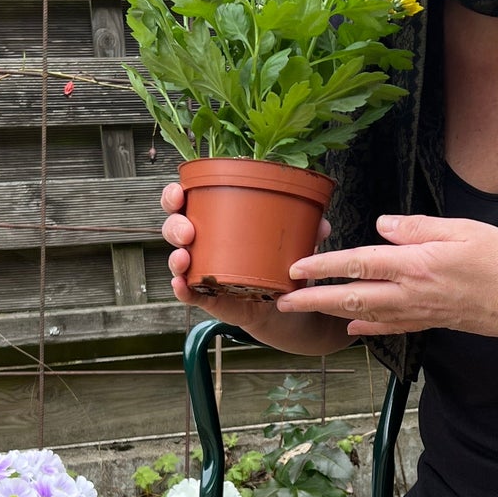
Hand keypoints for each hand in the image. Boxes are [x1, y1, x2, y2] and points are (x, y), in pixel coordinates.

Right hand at [159, 180, 342, 351]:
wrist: (280, 303)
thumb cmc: (277, 261)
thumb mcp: (291, 243)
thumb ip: (305, 232)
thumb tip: (322, 226)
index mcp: (216, 219)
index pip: (186, 200)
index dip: (175, 194)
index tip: (179, 192)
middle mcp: (202, 243)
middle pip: (174, 228)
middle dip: (175, 226)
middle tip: (189, 231)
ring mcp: (201, 271)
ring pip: (177, 259)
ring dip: (176, 257)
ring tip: (184, 259)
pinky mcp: (206, 297)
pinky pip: (187, 292)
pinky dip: (181, 289)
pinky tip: (182, 285)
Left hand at [275, 212, 497, 338]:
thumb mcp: (463, 229)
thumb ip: (418, 227)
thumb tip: (381, 225)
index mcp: (416, 264)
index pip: (359, 263)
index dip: (324, 266)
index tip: (297, 268)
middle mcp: (412, 293)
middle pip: (351, 296)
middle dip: (314, 300)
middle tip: (284, 302)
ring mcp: (421, 312)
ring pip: (366, 314)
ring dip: (333, 312)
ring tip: (308, 310)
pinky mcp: (432, 322)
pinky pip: (392, 327)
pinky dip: (368, 329)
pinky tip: (352, 328)